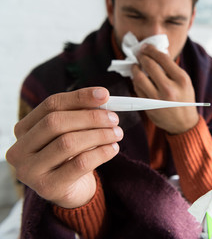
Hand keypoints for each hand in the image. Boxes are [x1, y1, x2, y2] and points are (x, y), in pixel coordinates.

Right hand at [6, 87, 122, 207]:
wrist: (71, 191)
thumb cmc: (71, 157)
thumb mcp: (73, 133)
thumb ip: (81, 115)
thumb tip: (102, 98)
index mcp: (24, 129)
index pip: (51, 105)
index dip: (79, 97)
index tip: (104, 95)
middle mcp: (20, 150)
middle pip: (56, 122)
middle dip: (90, 117)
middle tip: (114, 119)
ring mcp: (30, 171)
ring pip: (68, 143)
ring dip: (99, 135)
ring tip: (117, 133)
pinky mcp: (48, 187)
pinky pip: (80, 164)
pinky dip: (101, 153)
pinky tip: (113, 149)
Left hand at [132, 44, 198, 133]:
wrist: (184, 123)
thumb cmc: (184, 99)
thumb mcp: (184, 81)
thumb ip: (171, 68)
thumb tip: (155, 52)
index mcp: (181, 79)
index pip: (162, 58)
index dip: (151, 49)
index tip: (145, 47)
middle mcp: (170, 89)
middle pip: (149, 65)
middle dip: (141, 56)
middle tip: (139, 54)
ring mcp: (158, 99)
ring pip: (139, 78)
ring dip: (134, 68)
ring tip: (135, 66)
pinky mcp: (149, 106)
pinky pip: (137, 89)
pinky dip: (135, 81)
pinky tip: (137, 78)